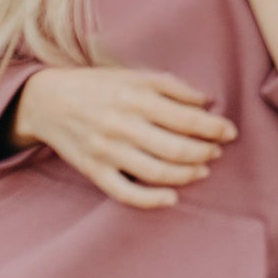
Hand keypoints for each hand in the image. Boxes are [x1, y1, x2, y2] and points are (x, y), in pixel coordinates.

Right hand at [12, 67, 236, 208]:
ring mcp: (107, 152)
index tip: (229, 132)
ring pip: (156, 172)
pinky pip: (125, 193)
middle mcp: (122, 126)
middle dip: (204, 152)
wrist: (47, 101)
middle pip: (176, 148)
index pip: (186, 118)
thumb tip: (207, 101)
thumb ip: (172, 86)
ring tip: (202, 170)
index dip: (213, 128)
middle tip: (216, 152)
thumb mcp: (134, 76)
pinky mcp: (94, 171)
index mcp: (135, 98)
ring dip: (186, 174)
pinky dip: (151, 200)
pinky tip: (172, 197)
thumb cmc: (98, 86)